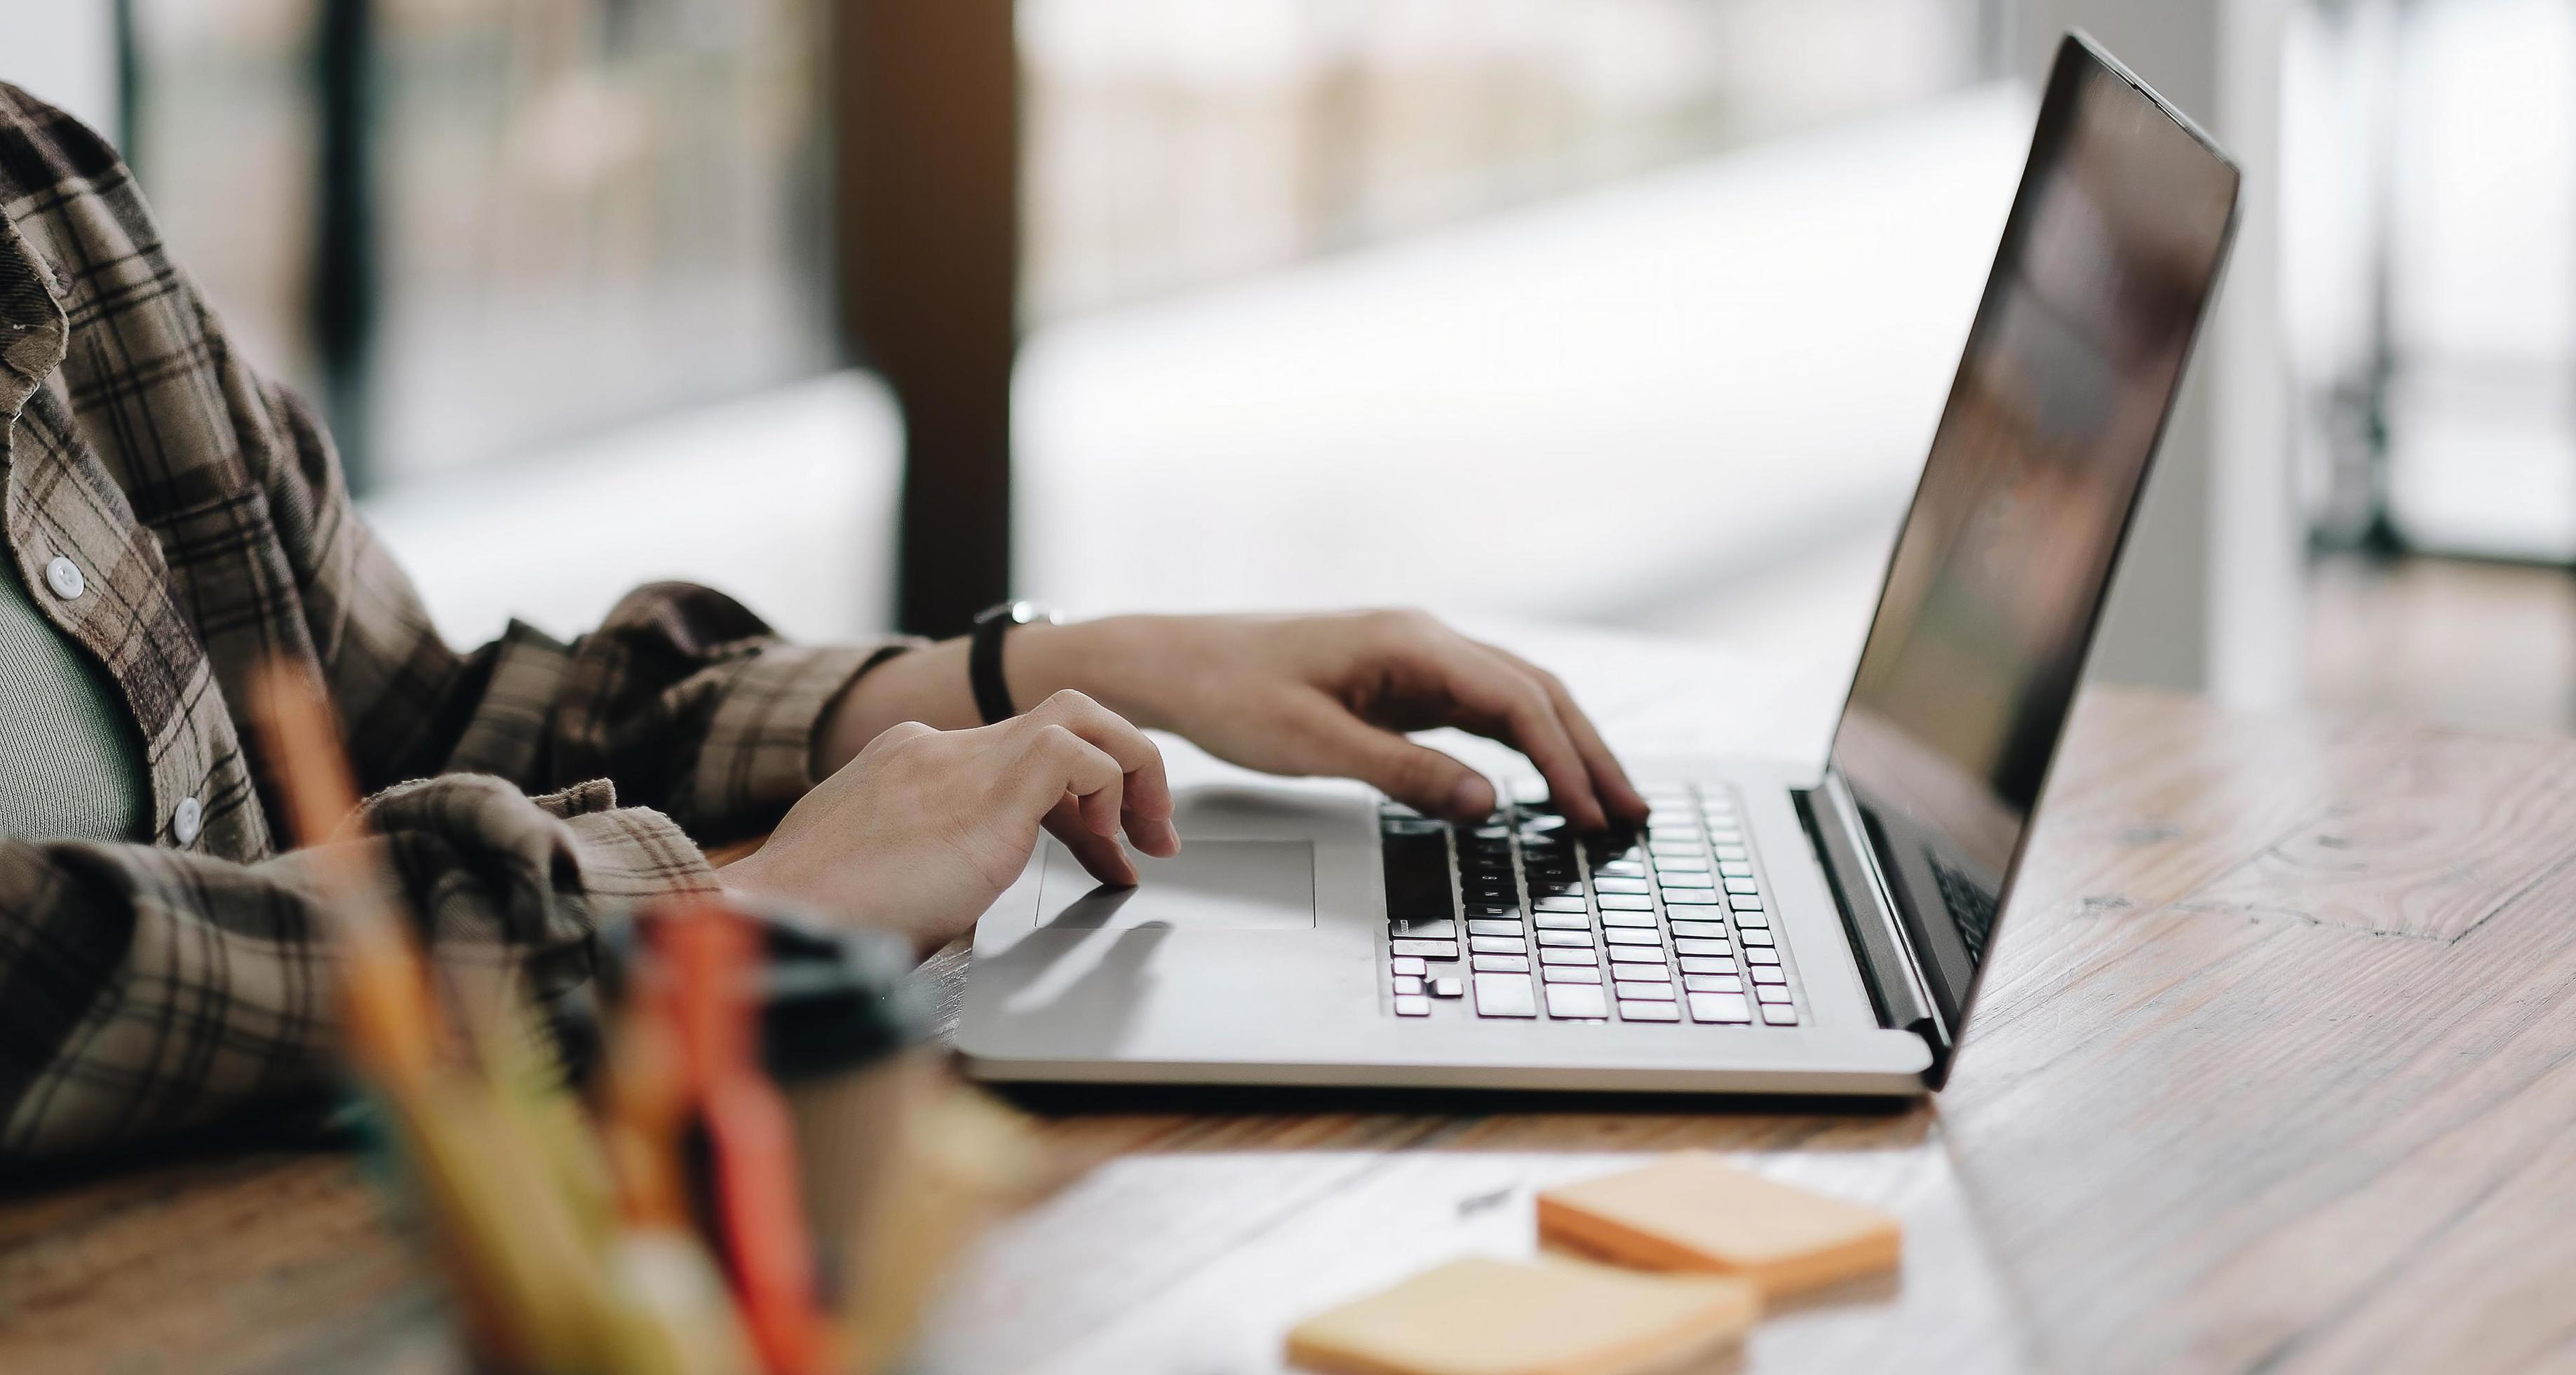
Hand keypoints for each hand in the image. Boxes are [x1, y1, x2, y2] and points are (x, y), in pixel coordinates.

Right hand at [723, 690, 1178, 953]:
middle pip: (1059, 718)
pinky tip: (1105, 848)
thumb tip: (953, 892)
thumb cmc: (816, 922)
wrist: (777, 919)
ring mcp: (960, 760)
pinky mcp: (988, 789)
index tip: (1100, 853)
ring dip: (1132, 771)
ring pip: (1081, 716)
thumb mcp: (877, 881)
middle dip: (1120, 766)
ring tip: (1150, 837)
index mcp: (908, 764)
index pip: (1017, 756)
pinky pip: (1078, 755)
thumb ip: (919, 866)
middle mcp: (937, 748)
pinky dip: (1109, 793)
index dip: (1073, 805)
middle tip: (1149, 834)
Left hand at [1018, 611, 1648, 828]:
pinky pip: (1482, 708)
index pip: (1516, 699)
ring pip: (1516, 697)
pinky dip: (1522, 743)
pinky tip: (1543, 778)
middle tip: (1630, 812)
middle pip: (1535, 691)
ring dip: (1563, 746)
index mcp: (1412, 642)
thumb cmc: (1230, 694)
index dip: (1564, 759)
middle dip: (1588, 752)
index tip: (1593, 812)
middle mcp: (1426, 639)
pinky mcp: (1402, 679)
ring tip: (1606, 801)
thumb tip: (1489, 803)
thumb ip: (1405, 773)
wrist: (1175, 663)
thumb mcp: (1315, 745)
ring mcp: (1417, 657)